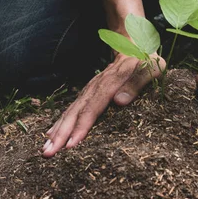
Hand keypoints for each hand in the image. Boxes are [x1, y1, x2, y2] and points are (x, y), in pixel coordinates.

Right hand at [42, 52, 164, 156]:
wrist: (134, 46)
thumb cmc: (147, 61)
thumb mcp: (151, 68)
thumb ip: (137, 83)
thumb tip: (120, 102)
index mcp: (112, 81)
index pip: (94, 106)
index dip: (82, 126)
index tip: (72, 143)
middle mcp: (96, 86)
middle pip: (77, 111)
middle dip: (62, 133)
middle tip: (49, 152)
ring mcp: (90, 89)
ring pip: (71, 111)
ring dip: (57, 130)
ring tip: (46, 149)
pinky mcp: (88, 92)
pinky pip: (72, 109)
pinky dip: (60, 122)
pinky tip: (50, 135)